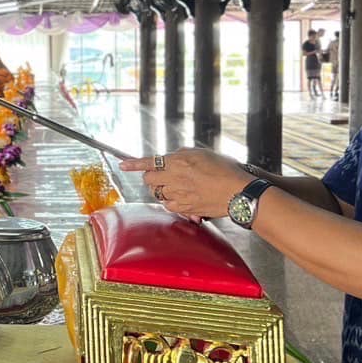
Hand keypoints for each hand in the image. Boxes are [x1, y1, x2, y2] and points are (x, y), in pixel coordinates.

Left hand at [119, 149, 251, 219]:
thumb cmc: (225, 171)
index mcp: (179, 162)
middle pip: (149, 179)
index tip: (123, 165)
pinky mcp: (185, 209)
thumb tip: (172, 158)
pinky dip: (172, 202)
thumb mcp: (203, 153)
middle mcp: (175, 179)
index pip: (150, 162)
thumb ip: (182, 155)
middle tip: (164, 175)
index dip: (133, 164)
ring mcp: (178, 196)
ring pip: (158, 193)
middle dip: (152, 177)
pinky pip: (169, 205)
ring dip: (163, 189)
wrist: (238, 192)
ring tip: (180, 186)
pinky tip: (184, 197)